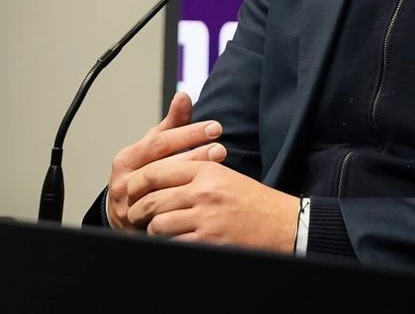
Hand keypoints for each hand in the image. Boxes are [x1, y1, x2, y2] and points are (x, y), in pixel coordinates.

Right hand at [105, 92, 226, 231]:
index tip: (214, 127)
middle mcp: (125, 183)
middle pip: (163, 167)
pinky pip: (165, 217)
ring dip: (192, 179)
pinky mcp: (139, 228)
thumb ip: (170, 124)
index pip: (160, 143)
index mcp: (127, 160)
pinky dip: (185, 208)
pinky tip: (204, 200)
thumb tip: (184, 96)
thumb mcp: (151, 147)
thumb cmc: (141, 173)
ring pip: (163, 192)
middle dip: (194, 156)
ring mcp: (130, 208)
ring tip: (219, 168)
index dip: (188, 134)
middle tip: (221, 148)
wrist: (121, 212)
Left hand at [126, 159, 297, 252]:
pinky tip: (170, 243)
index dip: (138, 183)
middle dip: (138, 210)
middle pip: (152, 198)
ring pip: (158, 223)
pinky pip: (173, 243)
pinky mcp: (208, 241)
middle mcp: (203, 191)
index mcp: (206, 170)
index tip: (131, 191)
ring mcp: (206, 217)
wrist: (282, 224)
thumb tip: (157, 176)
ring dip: (152, 230)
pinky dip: (167, 245)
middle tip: (134, 215)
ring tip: (154, 231)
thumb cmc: (252, 202)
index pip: (157, 171)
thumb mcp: (224, 175)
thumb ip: (193, 169)